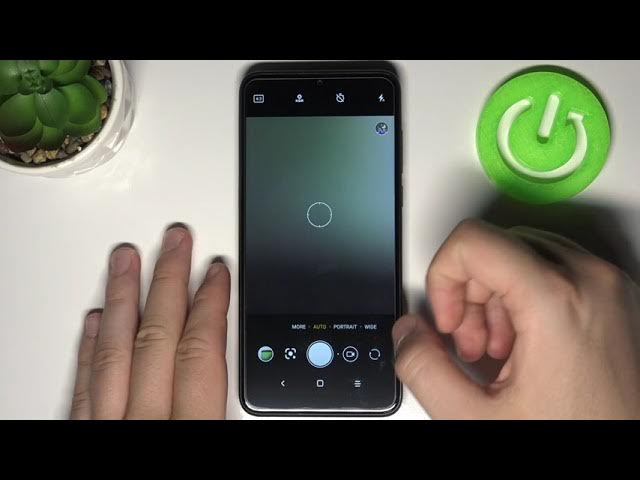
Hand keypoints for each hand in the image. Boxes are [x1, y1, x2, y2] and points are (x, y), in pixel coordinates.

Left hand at [70, 226, 229, 418]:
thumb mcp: (218, 447)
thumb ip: (221, 408)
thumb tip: (235, 370)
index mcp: (186, 425)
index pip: (200, 349)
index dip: (210, 303)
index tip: (215, 271)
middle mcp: (142, 421)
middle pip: (156, 336)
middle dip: (168, 280)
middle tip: (175, 243)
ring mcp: (105, 426)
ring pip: (112, 351)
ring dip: (121, 298)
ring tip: (125, 260)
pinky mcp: (80, 433)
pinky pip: (83, 386)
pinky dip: (89, 349)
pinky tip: (95, 320)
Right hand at [393, 219, 639, 418]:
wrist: (627, 456)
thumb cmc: (573, 435)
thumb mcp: (476, 418)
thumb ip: (424, 369)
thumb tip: (407, 332)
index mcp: (557, 300)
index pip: (473, 241)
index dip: (443, 276)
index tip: (446, 318)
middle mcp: (590, 279)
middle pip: (497, 247)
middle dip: (469, 294)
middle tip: (469, 343)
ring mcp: (608, 285)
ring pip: (522, 255)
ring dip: (494, 298)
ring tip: (497, 352)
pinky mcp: (614, 296)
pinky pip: (552, 270)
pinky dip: (524, 298)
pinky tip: (523, 347)